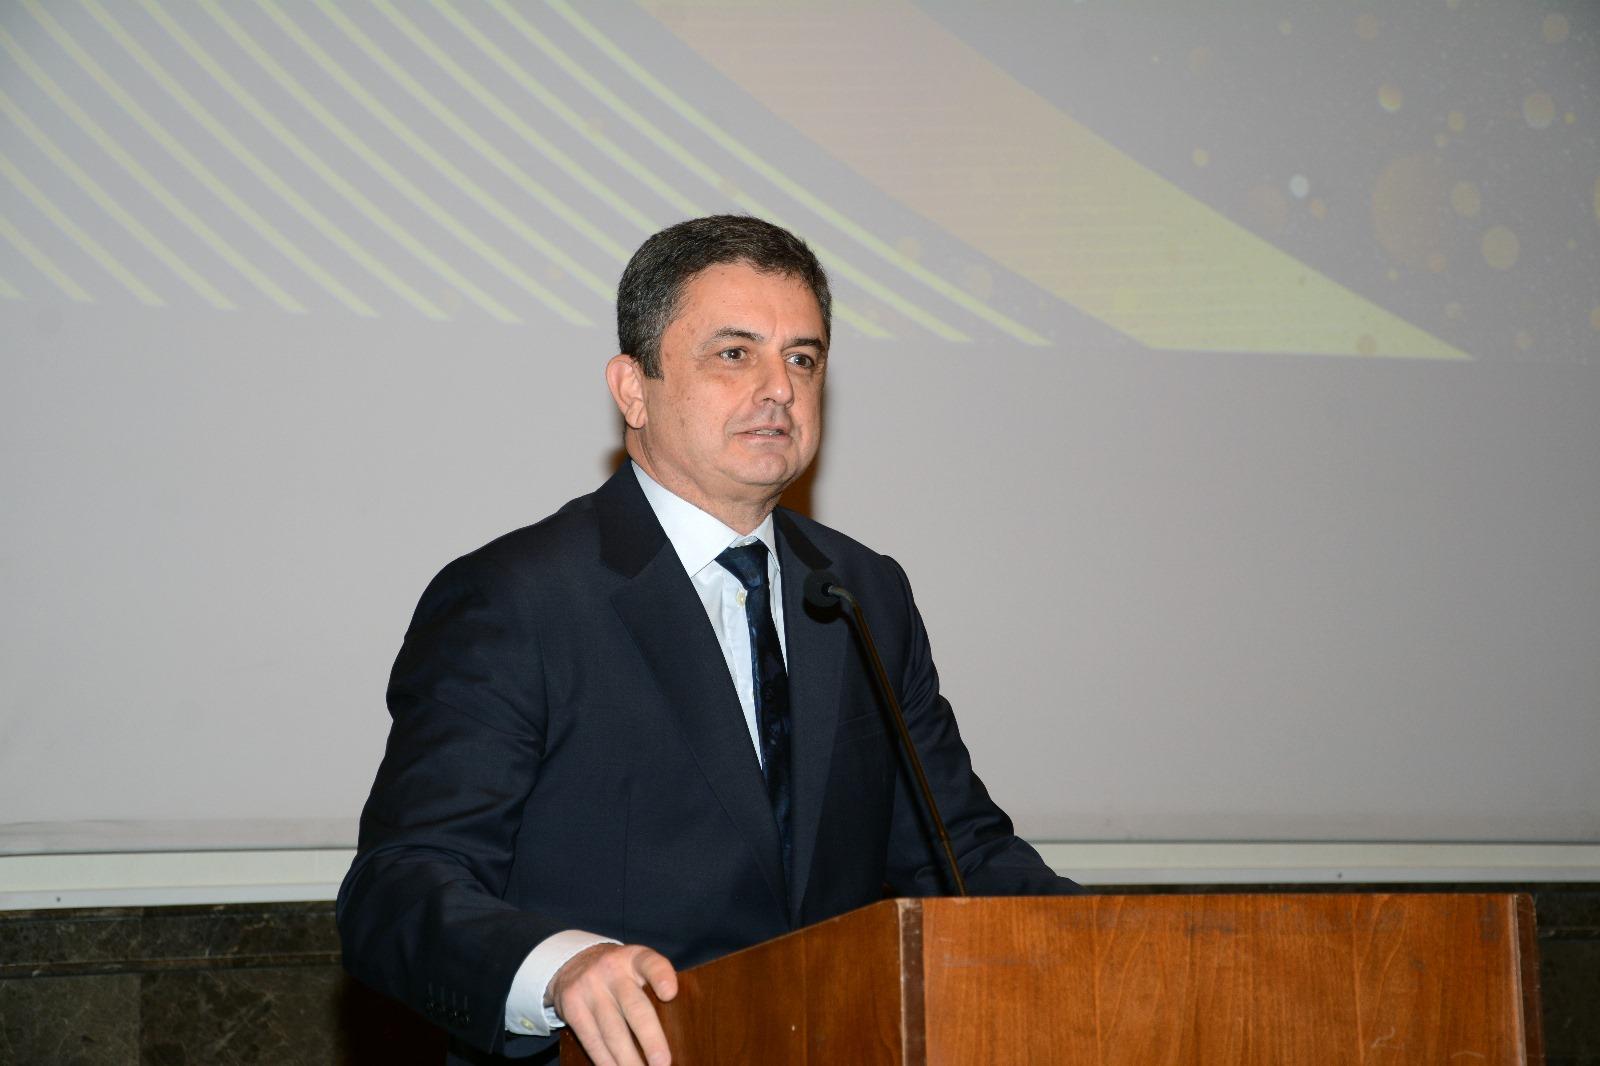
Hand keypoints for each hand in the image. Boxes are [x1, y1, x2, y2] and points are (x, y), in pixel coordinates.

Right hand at [548, 942, 678, 1065]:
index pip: (650, 963)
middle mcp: (612, 970)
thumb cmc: (618, 972)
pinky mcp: (572, 1006)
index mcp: (634, 958)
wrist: (572, 962)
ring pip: (612, 1031)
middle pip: (634, 1007)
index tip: (670, 993)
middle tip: (662, 1063)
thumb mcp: (635, 965)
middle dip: (650, 1038)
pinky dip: (606, 1060)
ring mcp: (589, 988)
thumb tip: (677, 1029)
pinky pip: (592, 1040)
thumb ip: (653, 985)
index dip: (661, 976)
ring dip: (628, 1059)